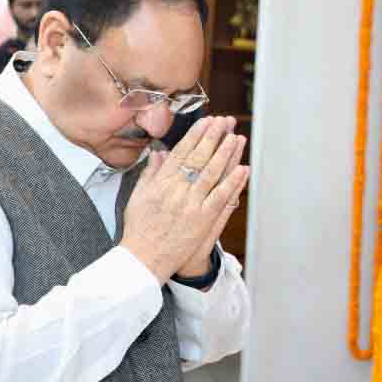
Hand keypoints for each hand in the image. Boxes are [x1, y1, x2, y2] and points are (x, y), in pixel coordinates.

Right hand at [120, 116, 247, 283]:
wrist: (143, 259)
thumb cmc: (139, 230)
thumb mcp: (138, 197)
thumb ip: (150, 173)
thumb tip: (159, 153)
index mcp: (160, 183)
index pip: (181, 152)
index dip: (196, 135)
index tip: (206, 121)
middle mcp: (177, 190)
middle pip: (199, 157)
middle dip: (213, 137)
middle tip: (225, 122)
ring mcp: (191, 205)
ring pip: (213, 173)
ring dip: (226, 153)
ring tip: (236, 138)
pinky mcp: (203, 220)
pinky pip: (221, 197)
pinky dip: (233, 182)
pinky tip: (243, 168)